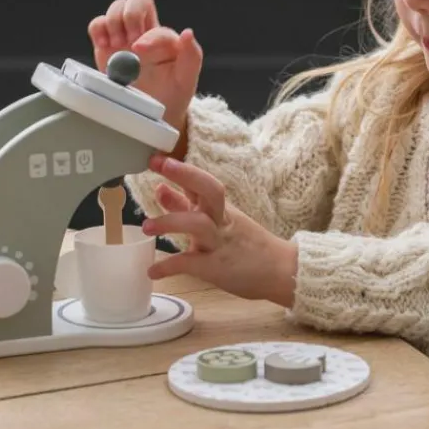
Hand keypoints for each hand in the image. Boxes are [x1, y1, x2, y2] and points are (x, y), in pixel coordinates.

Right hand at [87, 0, 201, 157]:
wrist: (152, 113)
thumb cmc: (172, 94)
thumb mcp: (186, 79)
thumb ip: (192, 56)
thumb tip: (187, 33)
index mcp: (165, 38)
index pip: (157, 23)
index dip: (147, 34)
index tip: (139, 51)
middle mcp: (145, 32)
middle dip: (130, 15)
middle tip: (129, 42)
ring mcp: (124, 37)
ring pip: (117, 7)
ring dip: (113, 23)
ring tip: (117, 46)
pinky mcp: (105, 45)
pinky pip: (97, 24)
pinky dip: (98, 29)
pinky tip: (104, 46)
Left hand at [142, 158, 297, 308]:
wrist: (281, 270)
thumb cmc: (247, 245)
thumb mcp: (218, 221)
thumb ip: (186, 206)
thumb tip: (160, 188)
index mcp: (220, 208)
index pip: (202, 181)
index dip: (180, 168)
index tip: (155, 157)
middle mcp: (221, 220)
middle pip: (209, 189)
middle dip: (185, 175)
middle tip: (159, 166)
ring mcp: (220, 242)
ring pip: (199, 224)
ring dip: (170, 222)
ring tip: (146, 227)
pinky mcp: (218, 267)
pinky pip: (192, 263)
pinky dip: (170, 266)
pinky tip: (153, 271)